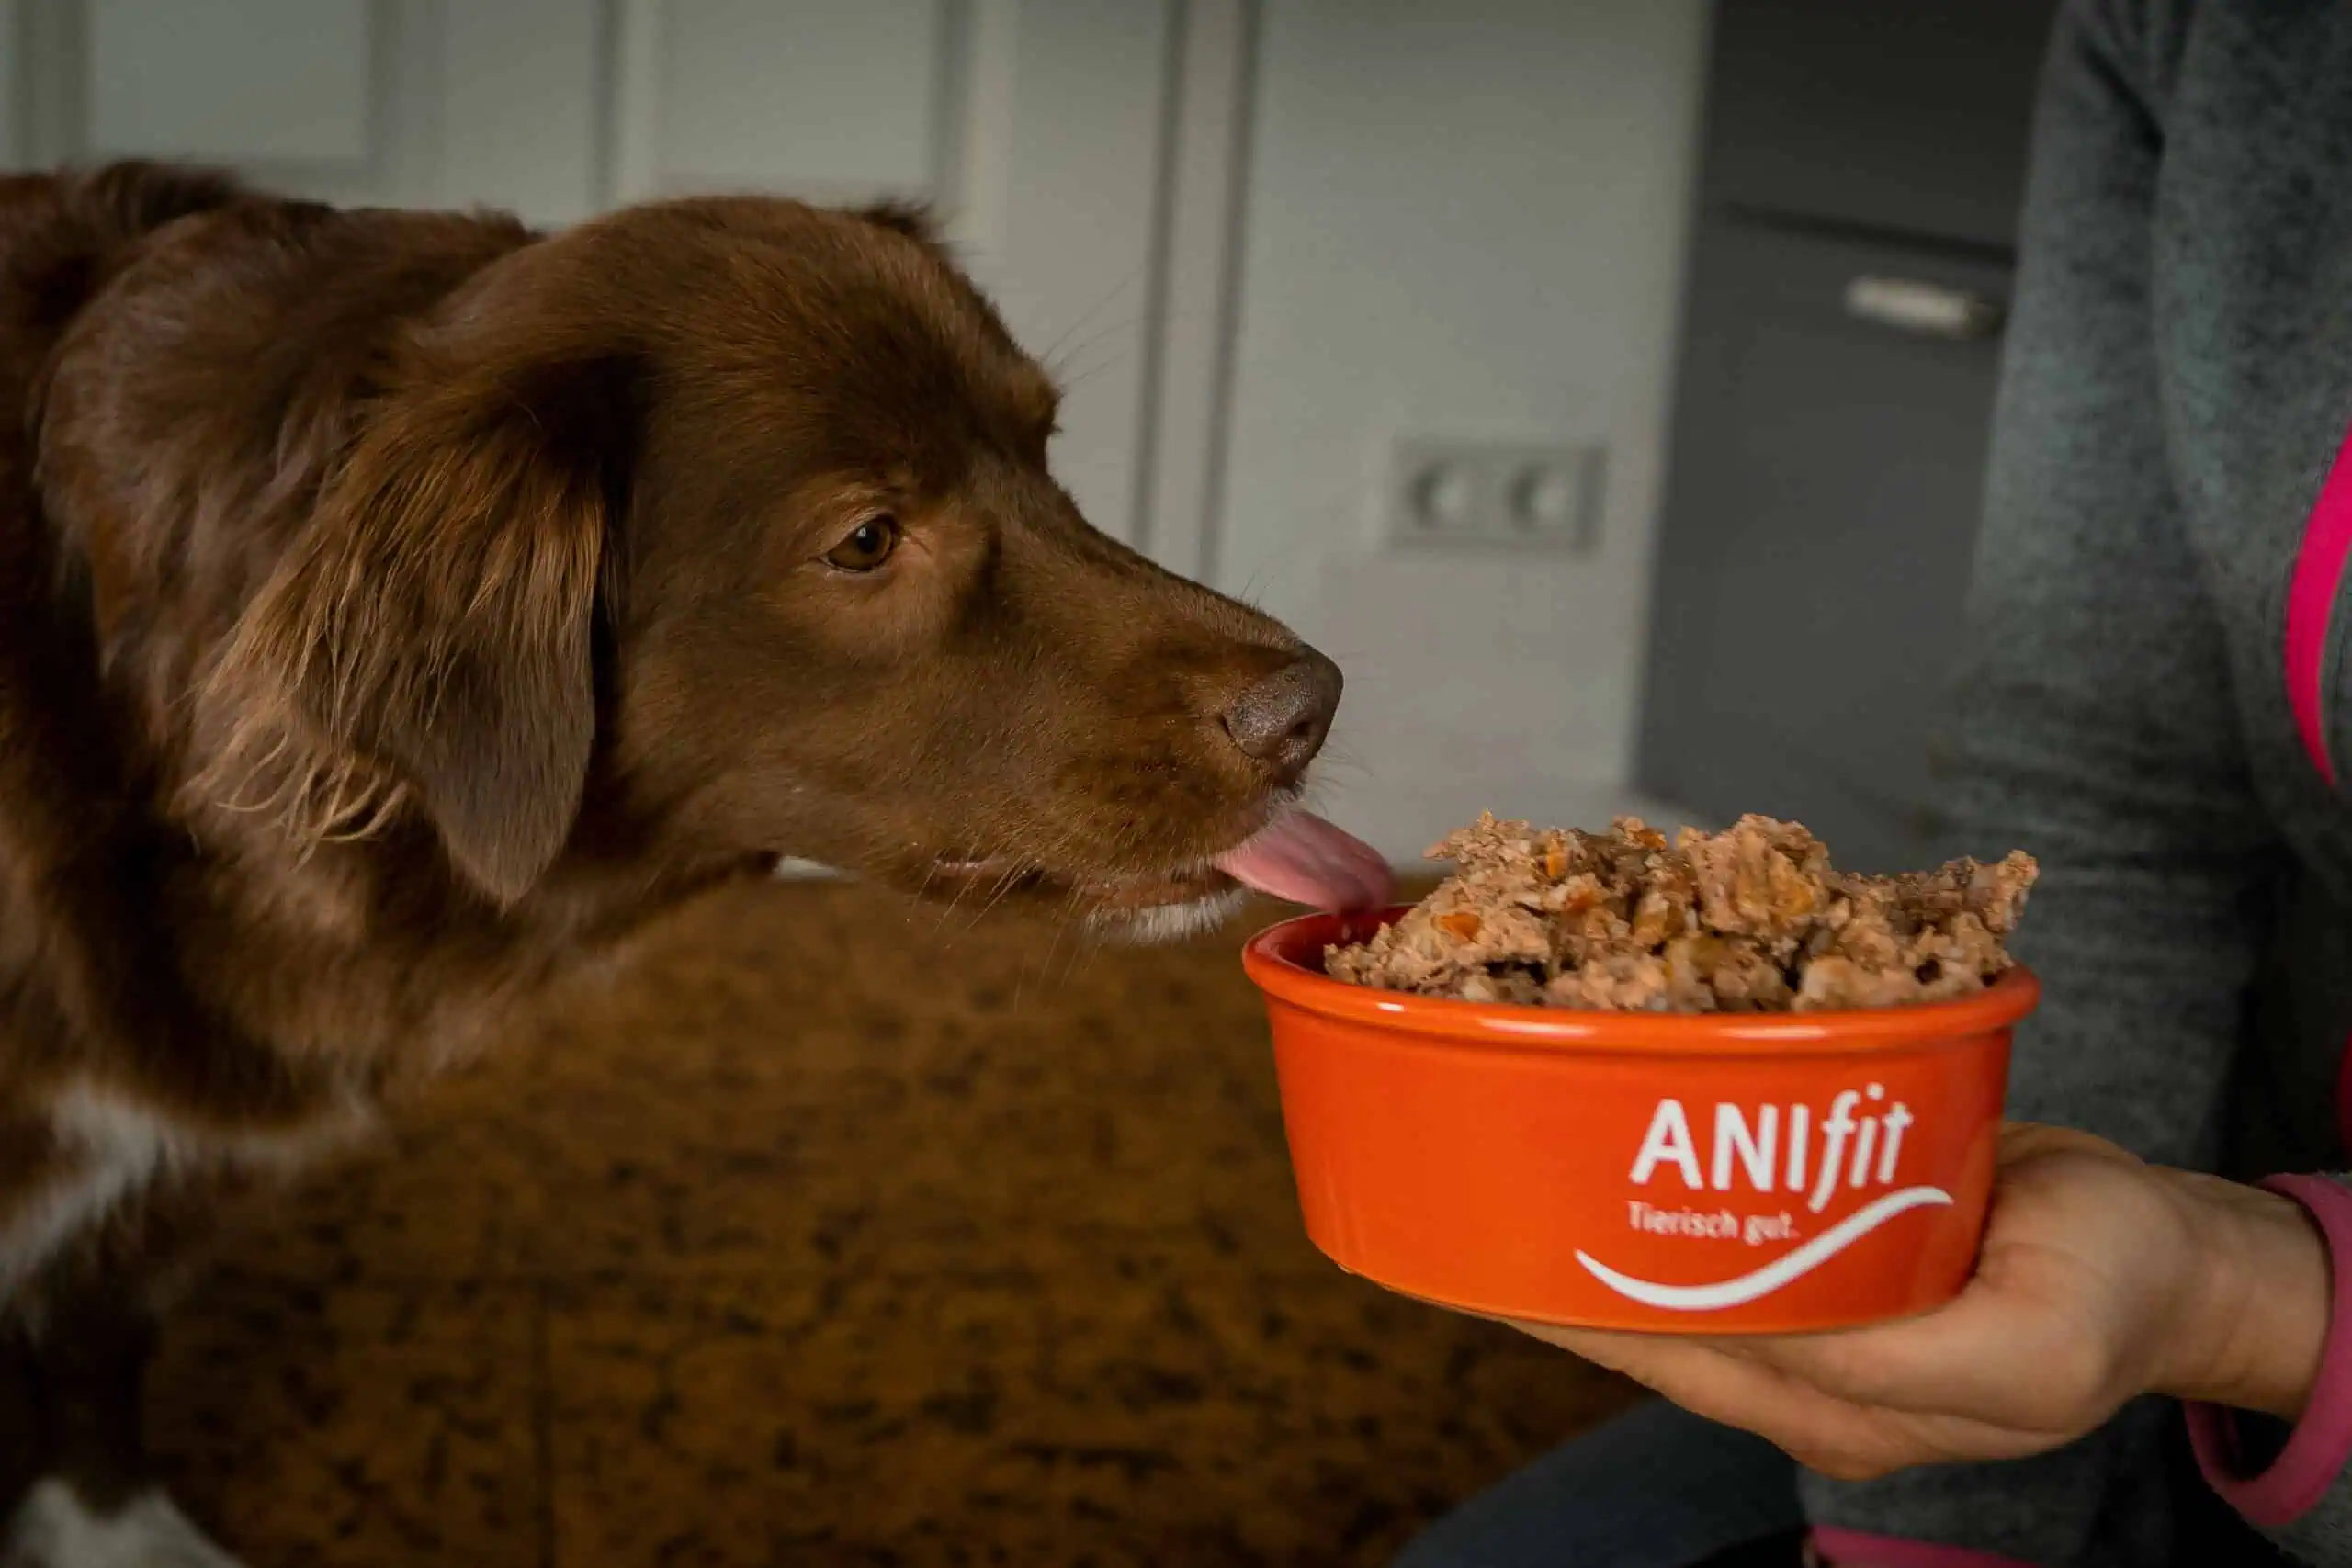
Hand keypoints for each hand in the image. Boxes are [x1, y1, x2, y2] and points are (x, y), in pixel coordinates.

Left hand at [1513, 1124, 2331, 1480]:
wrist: (2175, 1256)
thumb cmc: (2111, 1298)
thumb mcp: (2023, 1347)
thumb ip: (1886, 1358)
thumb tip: (1751, 1333)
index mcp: (1832, 1406)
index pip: (1670, 1356)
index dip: (1577, 1307)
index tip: (1493, 1251)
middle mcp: (1799, 1365)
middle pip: (1646, 1318)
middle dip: (1560, 1257)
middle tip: (1475, 1179)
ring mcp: (1813, 1307)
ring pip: (1676, 1268)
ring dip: (1600, 1215)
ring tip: (1514, 1149)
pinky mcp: (1833, 1244)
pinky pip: (1729, 1223)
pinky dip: (1668, 1182)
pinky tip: (1618, 1126)